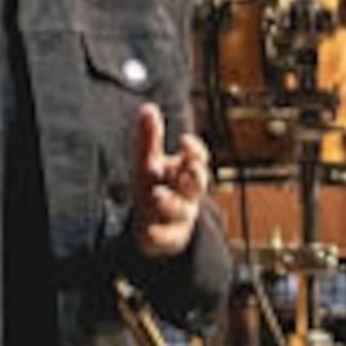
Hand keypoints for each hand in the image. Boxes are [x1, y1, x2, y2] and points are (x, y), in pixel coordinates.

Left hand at [129, 103, 210, 260]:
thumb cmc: (156, 186)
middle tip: (188, 170)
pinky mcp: (168, 238)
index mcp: (184, 171)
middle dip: (194, 177)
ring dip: (172, 203)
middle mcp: (187, 193)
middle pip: (196, 184)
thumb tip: (148, 107)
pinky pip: (166, 237)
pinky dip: (159, 235)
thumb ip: (149, 138)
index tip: (183, 141)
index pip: (197, 158)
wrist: (154, 226)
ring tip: (158, 195)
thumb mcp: (149, 162)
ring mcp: (179, 216)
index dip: (194, 151)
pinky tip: (150, 231)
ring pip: (182, 210)